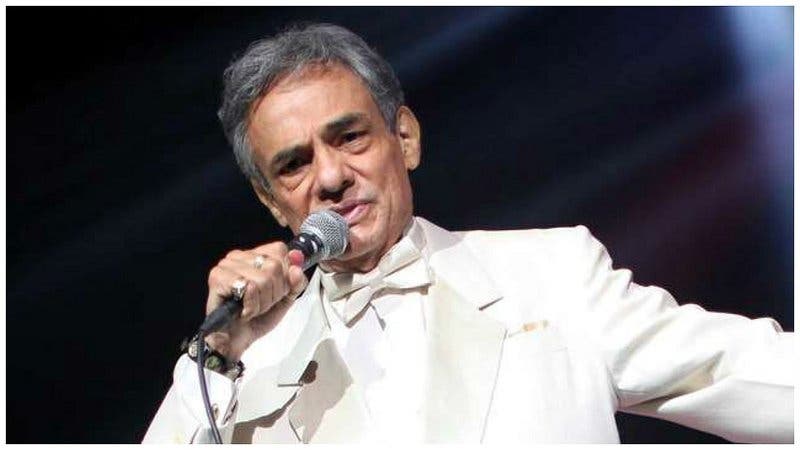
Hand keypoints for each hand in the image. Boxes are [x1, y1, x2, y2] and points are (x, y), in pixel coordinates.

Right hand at [203, 242, 306, 361]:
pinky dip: (251, 306)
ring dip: (262, 302)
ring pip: (263, 278)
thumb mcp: (285, 299)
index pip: (280, 250)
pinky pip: (250, 287)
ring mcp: (226, 265)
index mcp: (254, 256)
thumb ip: (296, 282)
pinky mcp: (218, 277)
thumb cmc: (256, 319)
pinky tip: (243, 311)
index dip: (284, 276)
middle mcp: (239, 256)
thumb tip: (297, 267)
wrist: (236, 341)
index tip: (275, 291)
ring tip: (251, 308)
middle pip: (274, 265)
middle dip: (274, 293)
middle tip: (261, 303)